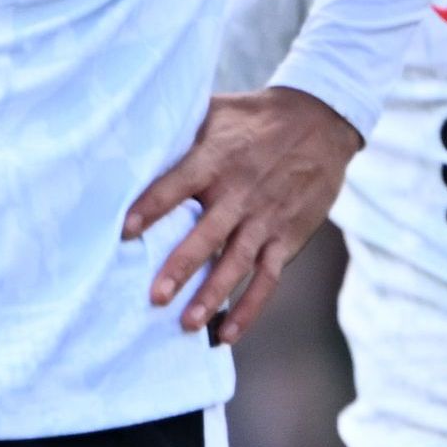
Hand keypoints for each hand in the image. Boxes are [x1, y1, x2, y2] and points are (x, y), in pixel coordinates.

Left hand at [126, 87, 364, 345]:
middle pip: (208, 233)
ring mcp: (266, 217)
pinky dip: (250, 308)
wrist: (321, 120)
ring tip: (188, 324)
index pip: (178, 184)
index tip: (124, 230)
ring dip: (213, 295)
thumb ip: (179, 129)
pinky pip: (268, 278)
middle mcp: (240, 191)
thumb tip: (128, 136)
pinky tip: (227, 335)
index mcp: (216, 158)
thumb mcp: (217, 112)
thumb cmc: (254, 119)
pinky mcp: (287, 236)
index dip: (152, 206)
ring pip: (237, 262)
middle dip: (182, 266)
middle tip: (155, 296)